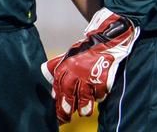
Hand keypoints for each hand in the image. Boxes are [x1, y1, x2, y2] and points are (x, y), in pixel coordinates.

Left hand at [42, 8, 139, 123]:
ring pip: (85, 94)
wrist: (106, 39)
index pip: (58, 83)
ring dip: (84, 105)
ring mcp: (90, 74)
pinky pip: (100, 91)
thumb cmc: (87, 49)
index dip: (57, 94)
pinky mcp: (103, 77)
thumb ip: (61, 66)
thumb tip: (50, 77)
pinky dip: (99, 96)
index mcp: (67, 64)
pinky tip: (98, 98)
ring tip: (84, 113)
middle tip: (66, 116)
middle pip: (69, 91)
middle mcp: (76, 70)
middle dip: (67, 105)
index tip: (56, 103)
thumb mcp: (70, 55)